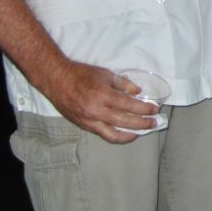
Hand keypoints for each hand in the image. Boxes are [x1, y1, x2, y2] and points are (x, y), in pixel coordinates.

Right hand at [37, 60, 159, 143]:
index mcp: (103, 95)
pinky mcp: (83, 126)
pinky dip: (116, 136)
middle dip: (142, 124)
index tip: (154, 109)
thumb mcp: (105, 74)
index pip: (129, 105)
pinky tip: (125, 134)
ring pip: (113, 134)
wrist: (56, 80)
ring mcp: (89, 120)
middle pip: (125, 122)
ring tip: (141, 132)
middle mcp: (96, 110)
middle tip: (154, 122)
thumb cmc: (81, 74)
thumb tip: (137, 93)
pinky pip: (102, 134)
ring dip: (130, 134)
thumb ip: (123, 84)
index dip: (144, 109)